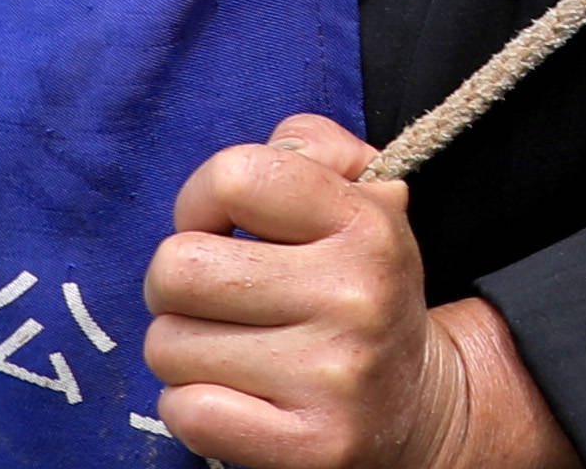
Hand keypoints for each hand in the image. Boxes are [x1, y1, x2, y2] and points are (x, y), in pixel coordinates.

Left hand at [151, 118, 558, 468]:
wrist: (417, 406)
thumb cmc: (362, 288)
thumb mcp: (364, 198)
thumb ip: (315, 147)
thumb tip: (279, 146)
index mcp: (367, 223)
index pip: (234, 176)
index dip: (200, 202)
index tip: (220, 229)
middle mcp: (355, 296)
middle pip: (176, 267)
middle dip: (177, 284)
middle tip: (213, 298)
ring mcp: (334, 377)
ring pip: (167, 345)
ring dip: (184, 348)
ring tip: (231, 349)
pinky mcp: (309, 446)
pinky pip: (187, 412)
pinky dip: (192, 405)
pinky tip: (232, 395)